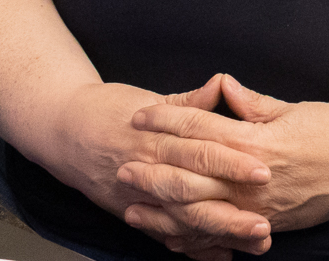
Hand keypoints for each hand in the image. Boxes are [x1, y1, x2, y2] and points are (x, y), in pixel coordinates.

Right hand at [43, 77, 273, 257]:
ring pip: (183, 222)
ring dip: (219, 234)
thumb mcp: (151, 97)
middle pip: (193, 194)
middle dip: (230, 210)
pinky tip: (223, 254)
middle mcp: (149, 170)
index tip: (263, 170)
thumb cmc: (110, 109)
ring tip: (254, 243)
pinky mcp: (133, 214)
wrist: (64, 130)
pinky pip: (166, 236)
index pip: (200, 150)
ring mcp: (139, 198)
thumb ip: (191, 101)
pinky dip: (194, 248)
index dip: (232, 161)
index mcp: (157, 137)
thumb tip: (222, 84)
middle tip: (264, 221)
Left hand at [121, 75, 328, 236]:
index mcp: (260, 143)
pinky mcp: (271, 227)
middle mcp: (256, 181)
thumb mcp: (295, 108)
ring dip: (164, 211)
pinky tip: (173, 236)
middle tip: (122, 164)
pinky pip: (224, 236)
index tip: (140, 114)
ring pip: (201, 214)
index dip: (167, 120)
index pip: (201, 130)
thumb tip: (220, 86)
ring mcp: (262, 209)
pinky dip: (194, 238)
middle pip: (192, 176)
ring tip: (133, 206)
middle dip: (154, 170)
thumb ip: (253, 104)